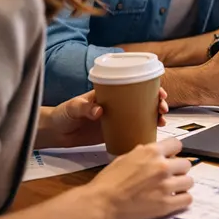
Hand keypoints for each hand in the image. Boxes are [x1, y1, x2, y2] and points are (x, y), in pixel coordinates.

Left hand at [46, 89, 169, 148]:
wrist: (55, 132)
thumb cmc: (62, 115)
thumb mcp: (72, 108)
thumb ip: (84, 108)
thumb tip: (98, 110)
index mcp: (109, 93)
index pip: (134, 86)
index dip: (150, 88)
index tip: (159, 93)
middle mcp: (117, 104)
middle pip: (143, 100)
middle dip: (157, 102)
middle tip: (162, 109)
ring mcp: (117, 118)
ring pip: (142, 114)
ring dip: (155, 116)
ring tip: (162, 121)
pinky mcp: (115, 131)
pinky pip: (134, 129)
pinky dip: (145, 130)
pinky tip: (153, 132)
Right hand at [84, 138, 193, 218]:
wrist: (100, 204)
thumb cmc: (107, 182)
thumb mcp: (123, 158)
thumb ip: (141, 153)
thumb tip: (149, 150)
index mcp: (151, 152)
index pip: (177, 144)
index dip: (174, 151)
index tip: (171, 158)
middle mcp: (162, 166)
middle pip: (186, 164)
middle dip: (178, 170)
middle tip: (169, 177)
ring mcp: (166, 186)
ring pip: (189, 181)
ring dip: (181, 185)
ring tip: (171, 189)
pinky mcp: (166, 204)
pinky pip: (187, 199)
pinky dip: (182, 200)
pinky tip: (173, 200)